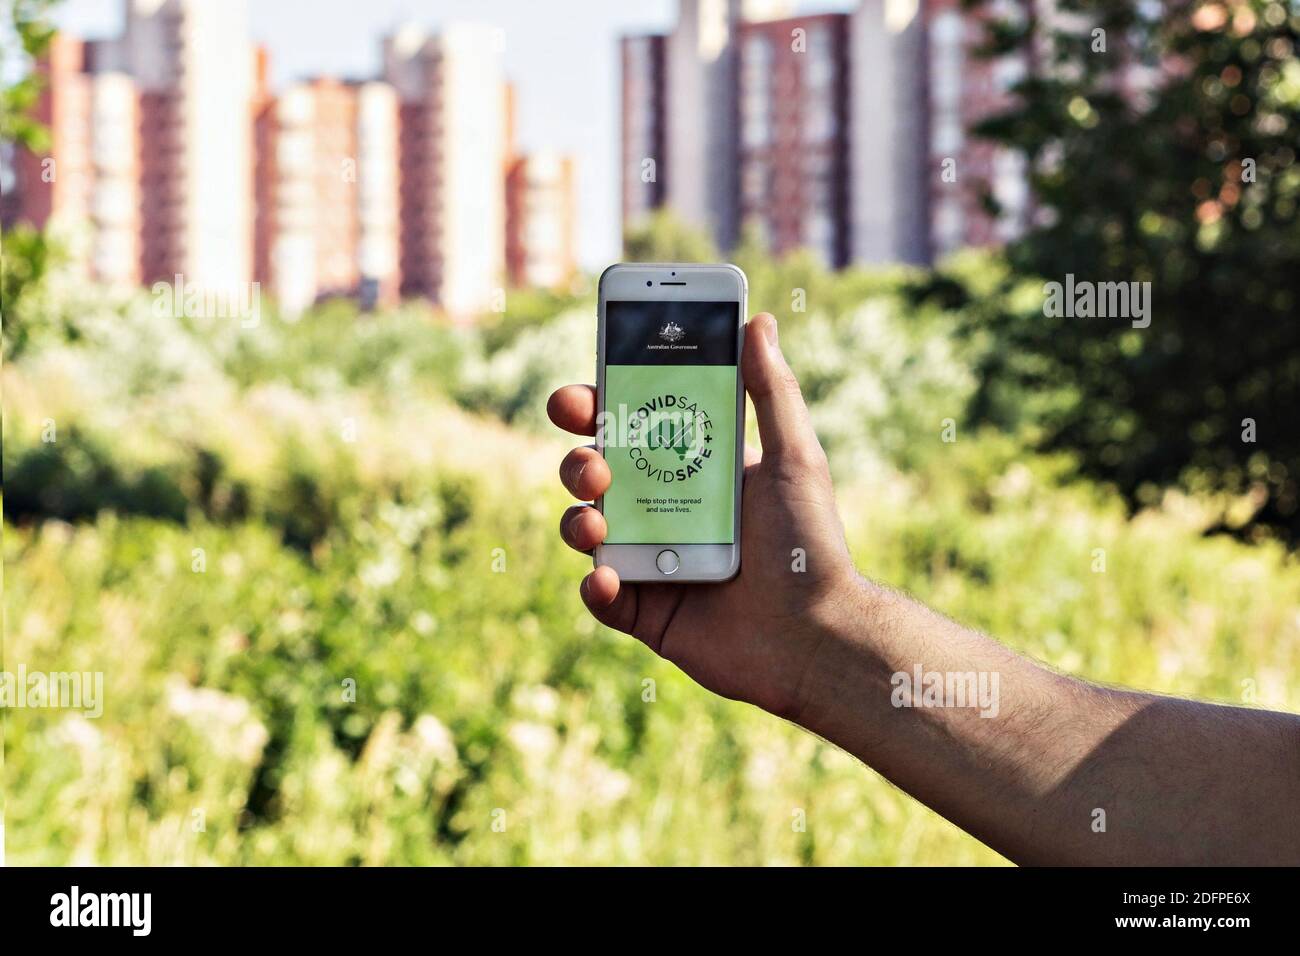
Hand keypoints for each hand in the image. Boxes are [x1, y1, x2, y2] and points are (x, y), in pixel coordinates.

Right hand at [548, 312, 861, 719]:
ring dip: (576, 520)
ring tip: (597, 524)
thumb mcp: (794, 458)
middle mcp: (666, 510)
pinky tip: (609, 579)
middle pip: (595, 474)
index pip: (631, 428)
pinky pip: (602, 597)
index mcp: (693, 468)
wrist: (818, 636)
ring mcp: (651, 561)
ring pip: (587, 530)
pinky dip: (596, 588)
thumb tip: (759, 320)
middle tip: (595, 463)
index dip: (595, 409)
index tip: (577, 398)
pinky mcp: (648, 613)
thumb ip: (772, 391)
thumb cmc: (812, 545)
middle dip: (578, 462)